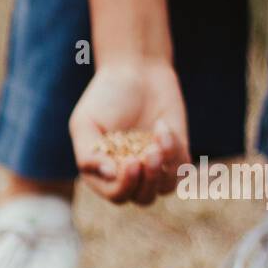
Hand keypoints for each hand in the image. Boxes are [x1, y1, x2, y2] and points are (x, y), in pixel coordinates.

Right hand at [69, 57, 189, 204]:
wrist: (136, 70)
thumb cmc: (105, 96)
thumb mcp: (85, 123)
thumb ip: (88, 154)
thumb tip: (109, 175)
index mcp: (104, 173)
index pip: (117, 194)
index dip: (125, 185)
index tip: (130, 161)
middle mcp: (130, 174)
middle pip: (143, 197)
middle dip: (148, 180)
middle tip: (149, 154)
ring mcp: (155, 165)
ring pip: (165, 187)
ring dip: (165, 167)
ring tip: (159, 138)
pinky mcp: (177, 153)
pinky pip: (183, 167)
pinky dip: (176, 151)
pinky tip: (162, 127)